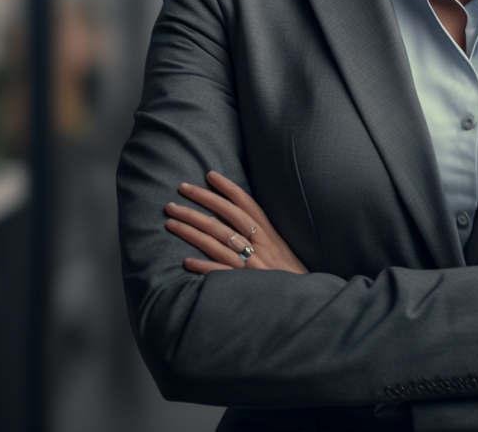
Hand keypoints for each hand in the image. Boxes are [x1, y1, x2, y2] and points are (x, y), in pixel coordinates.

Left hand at [165, 170, 308, 275]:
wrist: (306, 303)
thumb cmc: (291, 277)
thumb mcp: (281, 250)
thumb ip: (262, 235)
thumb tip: (238, 220)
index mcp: (270, 235)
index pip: (246, 204)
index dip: (227, 187)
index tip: (209, 175)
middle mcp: (260, 246)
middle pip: (226, 217)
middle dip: (202, 200)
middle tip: (180, 189)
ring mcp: (252, 265)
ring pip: (216, 241)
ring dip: (191, 230)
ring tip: (170, 221)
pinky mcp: (246, 286)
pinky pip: (220, 273)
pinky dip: (203, 266)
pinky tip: (185, 261)